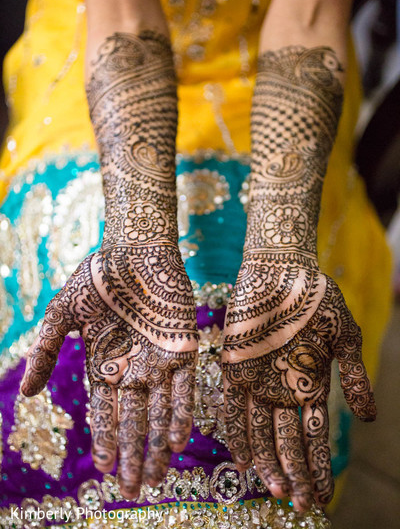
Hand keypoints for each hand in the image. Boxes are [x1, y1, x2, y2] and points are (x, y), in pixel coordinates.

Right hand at [20, 243, 197, 499]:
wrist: (134, 249)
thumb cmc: (97, 278)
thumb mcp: (62, 314)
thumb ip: (45, 351)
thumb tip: (26, 395)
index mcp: (104, 363)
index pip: (104, 411)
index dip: (104, 438)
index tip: (103, 467)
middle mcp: (133, 369)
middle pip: (133, 420)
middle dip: (132, 453)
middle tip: (134, 487)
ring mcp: (158, 360)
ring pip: (160, 411)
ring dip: (158, 443)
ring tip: (157, 475)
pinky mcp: (183, 347)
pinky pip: (184, 386)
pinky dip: (181, 411)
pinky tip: (178, 439)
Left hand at [222, 258, 375, 510]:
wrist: (283, 270)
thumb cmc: (317, 300)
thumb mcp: (344, 337)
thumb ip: (354, 376)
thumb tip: (370, 417)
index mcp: (309, 385)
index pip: (314, 434)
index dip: (318, 465)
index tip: (323, 495)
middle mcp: (282, 389)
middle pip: (287, 440)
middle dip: (294, 472)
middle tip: (300, 503)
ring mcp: (257, 379)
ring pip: (260, 430)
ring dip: (267, 460)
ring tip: (276, 489)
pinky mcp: (233, 365)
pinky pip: (231, 405)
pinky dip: (236, 430)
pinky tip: (242, 457)